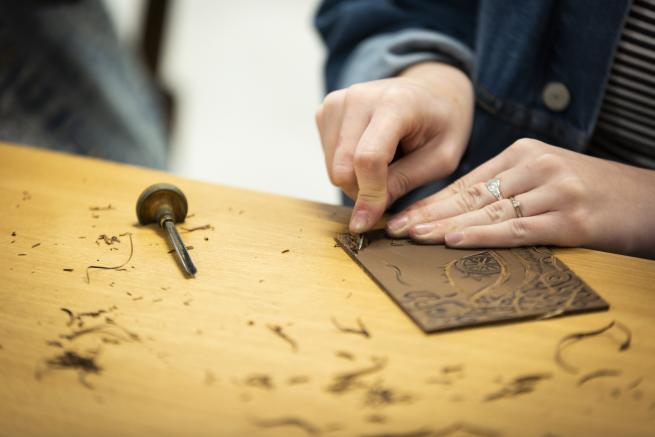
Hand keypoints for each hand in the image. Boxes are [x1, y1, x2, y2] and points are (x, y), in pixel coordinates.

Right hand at [315, 62, 473, 233]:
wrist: (431, 89)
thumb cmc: (442, 123)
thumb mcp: (442, 158)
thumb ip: (404, 182)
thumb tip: (366, 214)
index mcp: (395, 103)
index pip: (368, 158)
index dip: (368, 195)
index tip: (368, 222)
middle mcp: (359, 97)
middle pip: (343, 166)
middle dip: (362, 191)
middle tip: (390, 188)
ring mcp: (338, 101)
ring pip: (332, 166)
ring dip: (356, 179)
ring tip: (386, 163)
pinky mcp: (326, 110)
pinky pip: (327, 157)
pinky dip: (347, 166)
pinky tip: (368, 151)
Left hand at [386, 138, 654, 257]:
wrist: (650, 199)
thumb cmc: (592, 194)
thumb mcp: (547, 178)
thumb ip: (508, 189)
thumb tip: (457, 214)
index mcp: (524, 154)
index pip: (466, 183)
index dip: (431, 202)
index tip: (402, 216)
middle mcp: (535, 167)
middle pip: (470, 196)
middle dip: (428, 215)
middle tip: (394, 228)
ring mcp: (554, 191)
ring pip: (488, 211)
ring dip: (445, 226)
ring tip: (412, 237)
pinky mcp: (571, 217)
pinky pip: (518, 229)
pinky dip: (483, 235)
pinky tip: (454, 240)